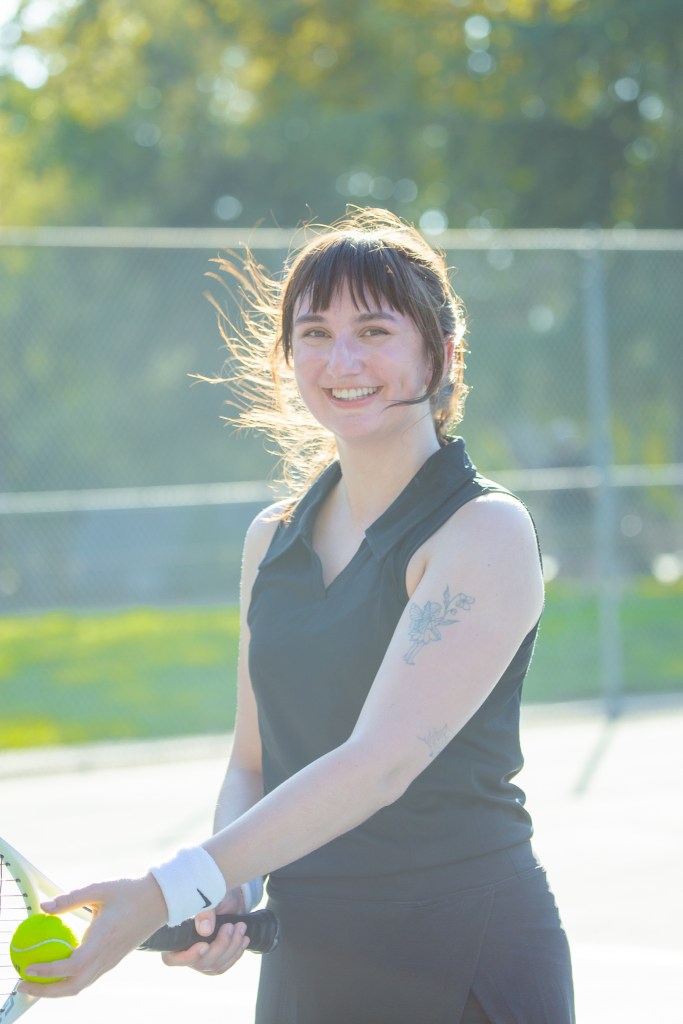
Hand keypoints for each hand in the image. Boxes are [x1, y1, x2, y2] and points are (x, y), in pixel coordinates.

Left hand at [17, 874, 166, 997]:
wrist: (160, 900)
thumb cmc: (130, 891)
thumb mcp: (100, 888)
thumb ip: (71, 898)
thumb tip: (44, 907)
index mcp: (103, 938)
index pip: (71, 965)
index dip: (47, 970)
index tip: (27, 967)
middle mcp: (107, 955)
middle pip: (73, 986)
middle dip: (45, 991)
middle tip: (23, 984)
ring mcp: (111, 961)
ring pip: (80, 986)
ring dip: (55, 990)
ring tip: (35, 982)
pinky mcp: (113, 960)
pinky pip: (87, 979)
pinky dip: (68, 982)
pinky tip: (57, 971)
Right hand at [161, 887, 249, 975]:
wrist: (227, 897)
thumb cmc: (212, 892)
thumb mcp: (208, 896)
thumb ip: (204, 912)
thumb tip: (205, 931)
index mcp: (174, 936)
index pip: (172, 959)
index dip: (188, 957)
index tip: (205, 945)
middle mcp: (184, 951)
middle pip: (200, 963)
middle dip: (220, 946)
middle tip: (230, 926)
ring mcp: (199, 959)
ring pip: (215, 966)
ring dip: (231, 948)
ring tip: (240, 928)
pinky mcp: (213, 961)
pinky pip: (224, 965)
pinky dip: (236, 953)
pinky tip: (243, 939)